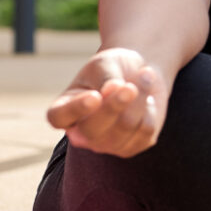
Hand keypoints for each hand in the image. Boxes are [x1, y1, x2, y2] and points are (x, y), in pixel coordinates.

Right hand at [46, 47, 166, 157]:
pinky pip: (145, 131)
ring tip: (145, 76)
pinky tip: (147, 101)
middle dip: (115, 105)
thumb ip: (106, 77)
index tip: (94, 96)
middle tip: (131, 86)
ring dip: (140, 98)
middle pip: (93, 129)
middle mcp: (80, 133)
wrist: (139, 75)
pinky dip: (151, 110)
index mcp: (64, 109)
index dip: (75, 110)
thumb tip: (113, 89)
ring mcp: (104, 144)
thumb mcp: (105, 64)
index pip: (59, 117)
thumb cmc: (113, 68)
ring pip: (124, 128)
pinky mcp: (130, 147)